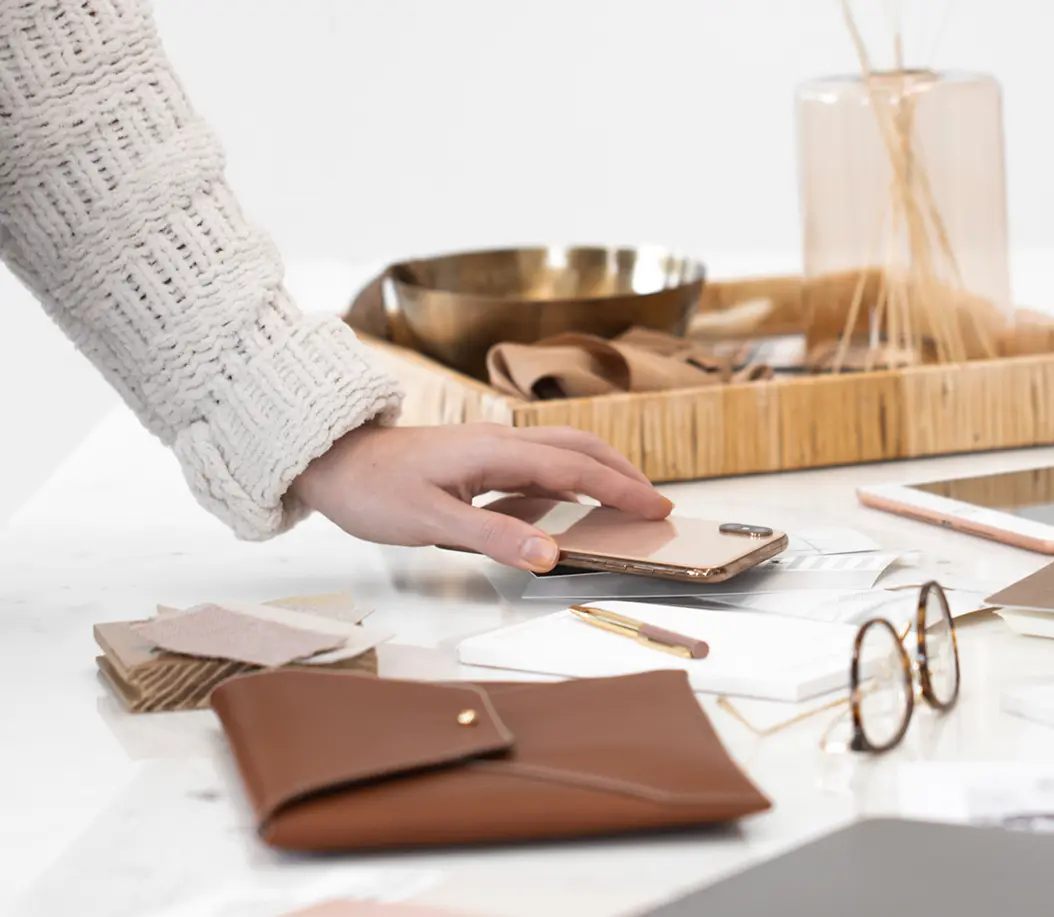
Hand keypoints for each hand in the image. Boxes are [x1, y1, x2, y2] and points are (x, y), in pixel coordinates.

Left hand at [292, 424, 672, 571]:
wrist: (332, 461)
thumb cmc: (373, 489)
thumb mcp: (430, 521)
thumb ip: (493, 536)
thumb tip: (552, 553)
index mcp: (495, 451)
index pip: (575, 467)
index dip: (620, 488)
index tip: (656, 507)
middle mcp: (499, 443)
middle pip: (578, 448)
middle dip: (621, 473)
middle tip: (654, 502)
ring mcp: (488, 450)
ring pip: (558, 454)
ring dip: (596, 474)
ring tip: (623, 502)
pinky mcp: (476, 462)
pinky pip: (533, 469)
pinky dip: (563, 484)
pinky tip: (564, 507)